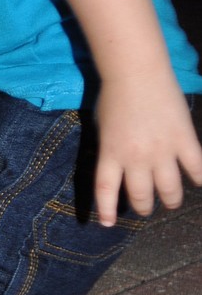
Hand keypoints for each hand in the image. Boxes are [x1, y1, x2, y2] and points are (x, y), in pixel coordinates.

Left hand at [94, 73, 201, 225]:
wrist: (137, 71)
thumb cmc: (114, 95)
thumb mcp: (102, 126)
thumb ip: (110, 149)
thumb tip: (118, 166)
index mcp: (110, 153)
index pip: (106, 191)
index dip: (107, 210)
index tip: (107, 224)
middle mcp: (135, 158)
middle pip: (141, 195)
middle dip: (143, 207)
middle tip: (145, 207)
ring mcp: (162, 151)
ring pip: (170, 190)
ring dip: (170, 199)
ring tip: (170, 200)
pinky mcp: (184, 140)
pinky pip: (196, 169)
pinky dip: (198, 178)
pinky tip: (196, 181)